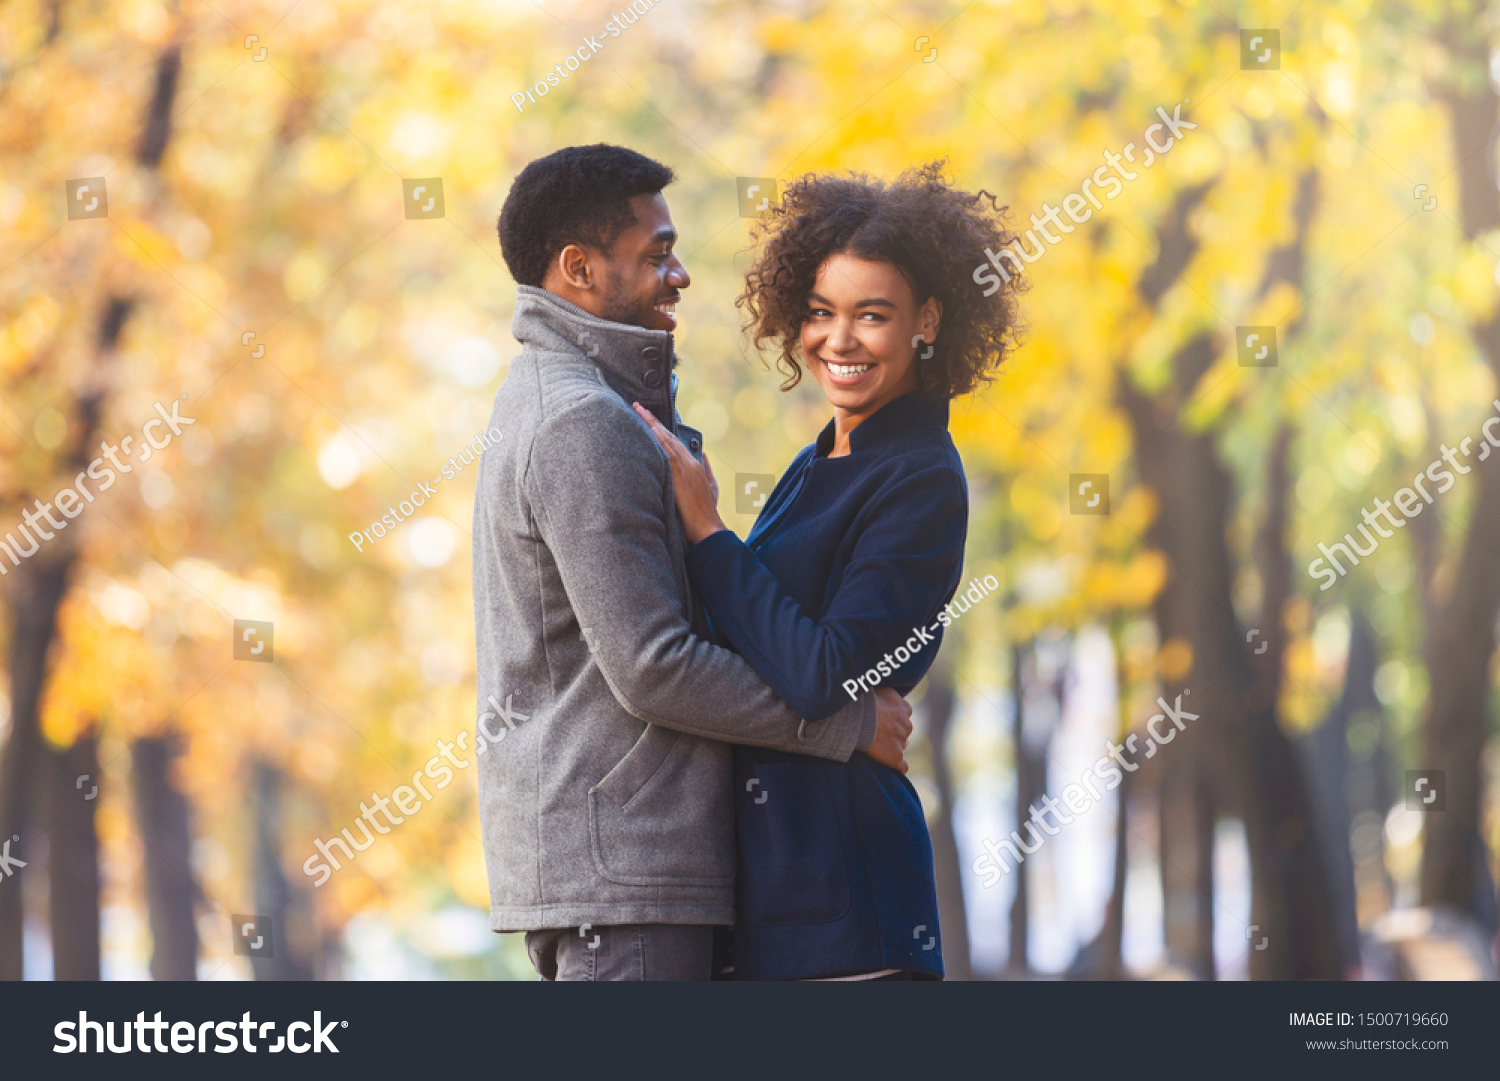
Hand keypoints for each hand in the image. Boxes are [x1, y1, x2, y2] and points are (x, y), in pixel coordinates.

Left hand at [632, 402, 727, 544]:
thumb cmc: (707, 513)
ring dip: (651, 424)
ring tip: (639, 411)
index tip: (650, 417)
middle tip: (638, 406)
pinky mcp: (680, 478)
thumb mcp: (711, 487)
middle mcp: (689, 463)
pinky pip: (667, 454)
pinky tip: (650, 430)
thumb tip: (703, 454)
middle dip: (652, 420)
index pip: (675, 441)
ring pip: (666, 441)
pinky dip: (659, 441)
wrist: (709, 528)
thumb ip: (706, 469)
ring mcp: (685, 469)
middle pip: (668, 436)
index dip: (662, 428)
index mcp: (694, 465)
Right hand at [865, 688, 911, 773]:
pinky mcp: (895, 757)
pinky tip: (892, 766)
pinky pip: (902, 766)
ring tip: (879, 747)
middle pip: (904, 729)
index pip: (903, 713)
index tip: (882, 718)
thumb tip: (878, 687)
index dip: (893, 717)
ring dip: (894, 745)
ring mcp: (902, 741)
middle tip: (878, 732)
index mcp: (904, 708)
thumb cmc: (863, 699)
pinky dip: (898, 766)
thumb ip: (883, 692)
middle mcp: (907, 724)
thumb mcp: (877, 688)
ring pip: (903, 745)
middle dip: (895, 731)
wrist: (859, 716)